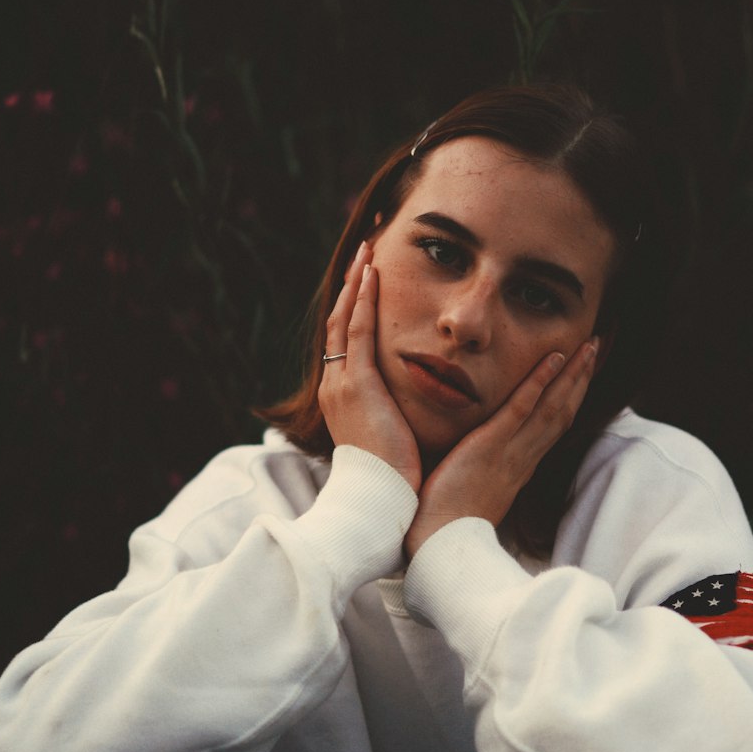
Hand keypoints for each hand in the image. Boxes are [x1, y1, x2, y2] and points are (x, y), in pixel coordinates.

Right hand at [319, 241, 421, 492]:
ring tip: (366, 250)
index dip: (357, 308)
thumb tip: (417, 405)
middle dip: (353, 286)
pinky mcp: (356, 384)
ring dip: (356, 283)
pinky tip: (371, 274)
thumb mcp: (392, 438)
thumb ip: (398, 414)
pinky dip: (363, 300)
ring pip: (345, 320)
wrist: (378, 502)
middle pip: (341, 322)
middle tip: (363, 250)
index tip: (369, 279)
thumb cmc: (392, 480)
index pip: (348, 342)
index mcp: (343, 397)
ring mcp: (342, 383)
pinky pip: (358, 331)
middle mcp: (335, 385)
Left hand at [404, 339, 598, 557]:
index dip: (569, 397)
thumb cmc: (445, 522)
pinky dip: (541, 382)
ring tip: (588, 344)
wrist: (438, 545)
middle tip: (595, 346)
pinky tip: (555, 358)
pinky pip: (522, 409)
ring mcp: (512, 452)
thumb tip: (474, 457)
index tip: (581, 373)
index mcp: (520, 468)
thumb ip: (481, 470)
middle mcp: (524, 458)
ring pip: (553, 407)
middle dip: (581, 378)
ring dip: (573, 374)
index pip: (552, 427)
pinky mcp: (491, 447)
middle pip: (563, 412)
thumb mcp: (473, 491)